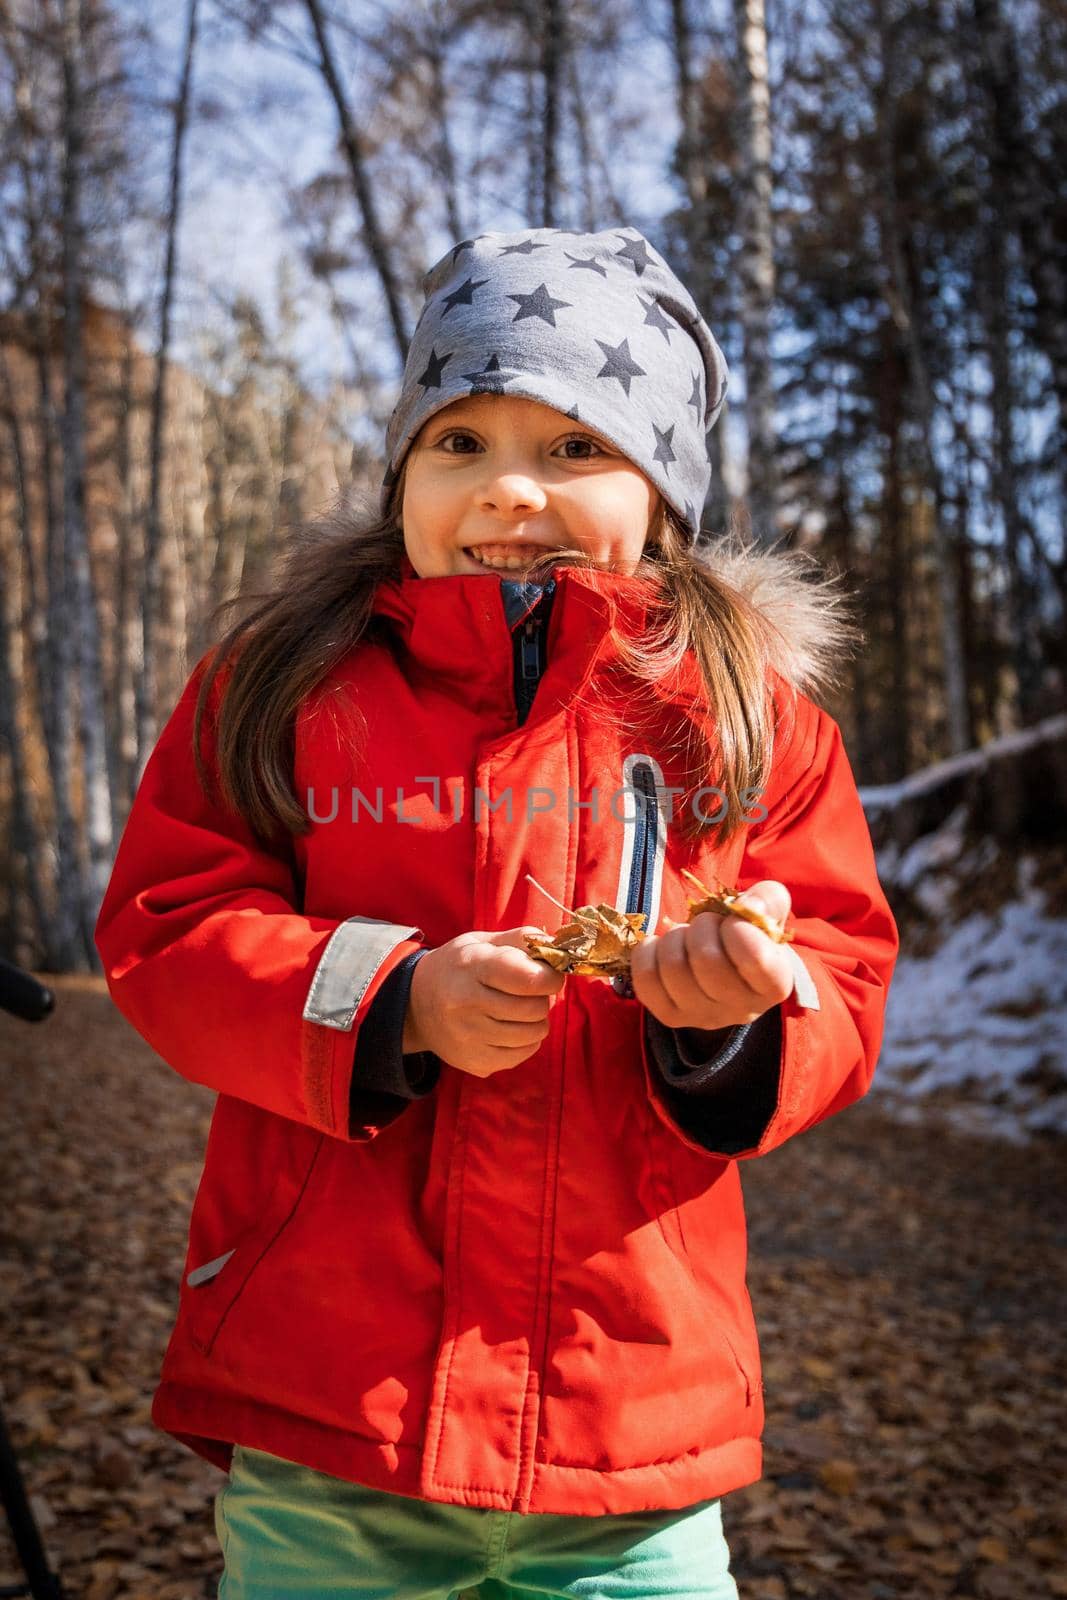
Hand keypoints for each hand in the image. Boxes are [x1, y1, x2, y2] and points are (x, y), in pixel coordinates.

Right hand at [403, 927, 565, 1076]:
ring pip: (534, 1033)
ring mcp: (470, 1038)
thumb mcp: (482, 942)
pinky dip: (526, 1040)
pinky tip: (509, 1026)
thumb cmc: (458, 967)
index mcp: (473, 967)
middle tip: (528, 991)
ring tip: (518, 1008)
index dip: (551, 977)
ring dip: (535, 1020)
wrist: (415, 1005)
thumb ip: (522, 940)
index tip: (549, 974)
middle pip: (535, 1008)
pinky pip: (524, 1053)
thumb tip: (559, 948)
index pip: (530, 979)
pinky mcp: (476, 1062)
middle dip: (542, 998)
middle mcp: (467, 1005)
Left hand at [629, 880, 793, 1032]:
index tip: (733, 923)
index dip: (736, 928)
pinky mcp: (670, 1016)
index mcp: (774, 985)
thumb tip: (748, 905)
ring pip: (673, 966)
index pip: (755, 957)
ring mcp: (703, 1017)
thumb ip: (769, 900)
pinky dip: (648, 952)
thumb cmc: (748, 937)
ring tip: (687, 939)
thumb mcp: (766, 914)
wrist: (726, 971)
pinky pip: (644, 977)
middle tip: (707, 927)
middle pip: (706, 959)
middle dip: (702, 928)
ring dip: (675, 938)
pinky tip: (662, 950)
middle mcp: (742, 1009)